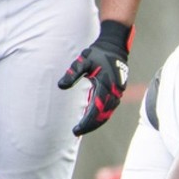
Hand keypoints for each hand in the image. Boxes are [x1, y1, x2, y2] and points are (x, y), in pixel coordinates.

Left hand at [59, 20, 133, 135]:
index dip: (86, 122)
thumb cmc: (97, 53)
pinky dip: (101, 114)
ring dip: (97, 121)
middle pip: (103, 115)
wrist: (115, 46)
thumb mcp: (82, 61)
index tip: (76, 130)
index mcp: (105, 86)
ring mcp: (117, 92)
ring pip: (108, 113)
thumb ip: (72, 74)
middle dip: (91, 125)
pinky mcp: (117, 91)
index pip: (96, 110)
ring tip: (84, 127)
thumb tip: (61, 86)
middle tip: (77, 132)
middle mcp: (114, 92)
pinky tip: (92, 116)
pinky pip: (109, 107)